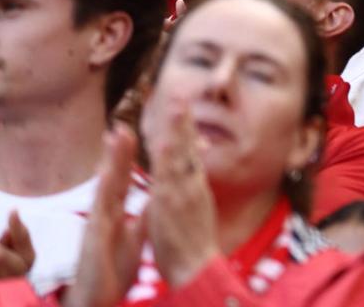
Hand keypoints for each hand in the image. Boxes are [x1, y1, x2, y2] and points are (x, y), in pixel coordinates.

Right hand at [64, 127, 144, 306]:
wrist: (97, 296)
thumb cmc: (114, 268)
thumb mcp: (135, 237)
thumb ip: (143, 215)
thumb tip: (155, 197)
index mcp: (117, 213)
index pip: (125, 179)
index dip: (130, 158)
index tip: (135, 133)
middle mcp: (105, 214)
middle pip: (113, 177)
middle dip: (117, 152)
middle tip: (121, 125)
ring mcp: (98, 224)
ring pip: (104, 187)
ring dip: (108, 163)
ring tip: (113, 137)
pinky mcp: (94, 237)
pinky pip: (100, 213)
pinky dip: (102, 194)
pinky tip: (104, 177)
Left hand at [146, 102, 219, 291]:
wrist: (197, 268)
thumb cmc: (191, 246)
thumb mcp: (191, 213)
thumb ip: (187, 194)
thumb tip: (185, 182)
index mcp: (193, 187)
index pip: (189, 152)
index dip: (185, 129)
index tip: (181, 107)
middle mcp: (191, 185)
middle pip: (189, 146)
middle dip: (185, 120)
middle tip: (182, 94)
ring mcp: (183, 192)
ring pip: (181, 154)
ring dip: (180, 128)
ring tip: (177, 105)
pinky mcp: (173, 204)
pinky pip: (171, 175)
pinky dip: (170, 157)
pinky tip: (166, 140)